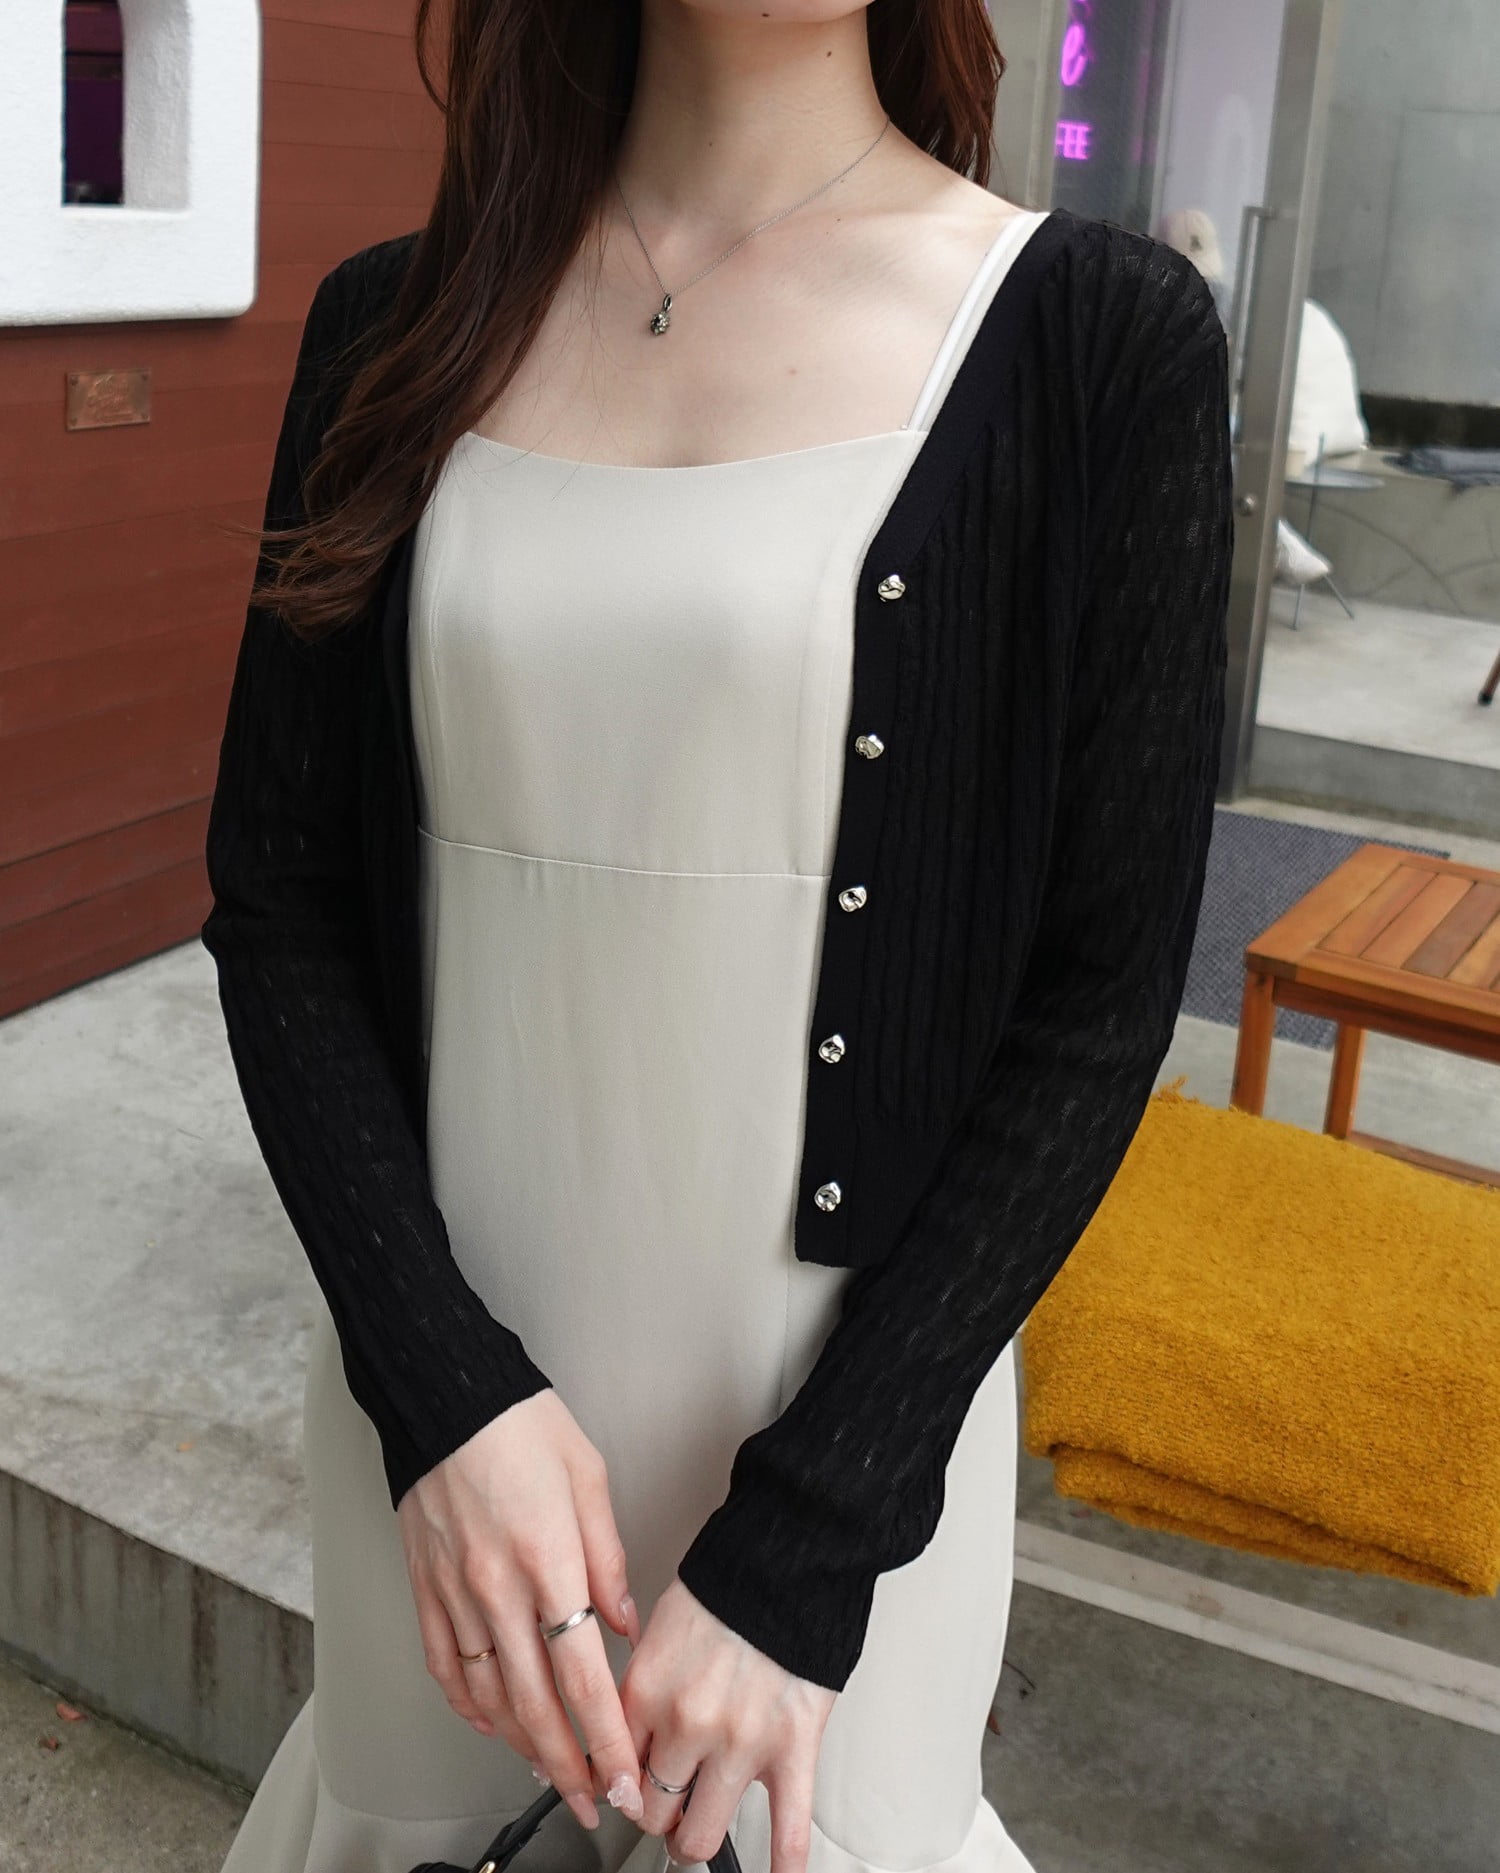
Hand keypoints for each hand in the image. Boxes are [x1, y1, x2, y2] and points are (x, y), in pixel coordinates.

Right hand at [396, 1389, 646, 1831]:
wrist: (446, 1396)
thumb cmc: (520, 1424)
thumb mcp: (589, 1479)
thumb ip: (610, 1561)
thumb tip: (623, 1625)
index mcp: (547, 1561)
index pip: (582, 1677)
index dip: (608, 1740)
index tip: (627, 1777)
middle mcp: (497, 1589)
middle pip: (535, 1706)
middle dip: (571, 1768)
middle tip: (596, 1803)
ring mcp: (454, 1594)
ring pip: (489, 1699)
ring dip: (524, 1748)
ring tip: (555, 1775)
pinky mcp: (425, 1589)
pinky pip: (446, 1666)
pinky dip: (469, 1707)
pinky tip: (490, 1724)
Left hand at [620, 1578, 834, 1872]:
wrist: (790, 1557)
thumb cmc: (730, 1582)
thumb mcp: (661, 1624)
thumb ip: (640, 1683)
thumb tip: (623, 1728)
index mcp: (648, 1690)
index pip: (612, 1770)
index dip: (617, 1784)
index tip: (621, 1790)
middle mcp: (687, 1724)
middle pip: (651, 1811)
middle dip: (656, 1812)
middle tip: (665, 1804)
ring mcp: (740, 1744)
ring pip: (700, 1834)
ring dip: (696, 1837)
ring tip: (700, 1829)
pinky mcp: (792, 1750)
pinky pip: (787, 1828)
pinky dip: (782, 1864)